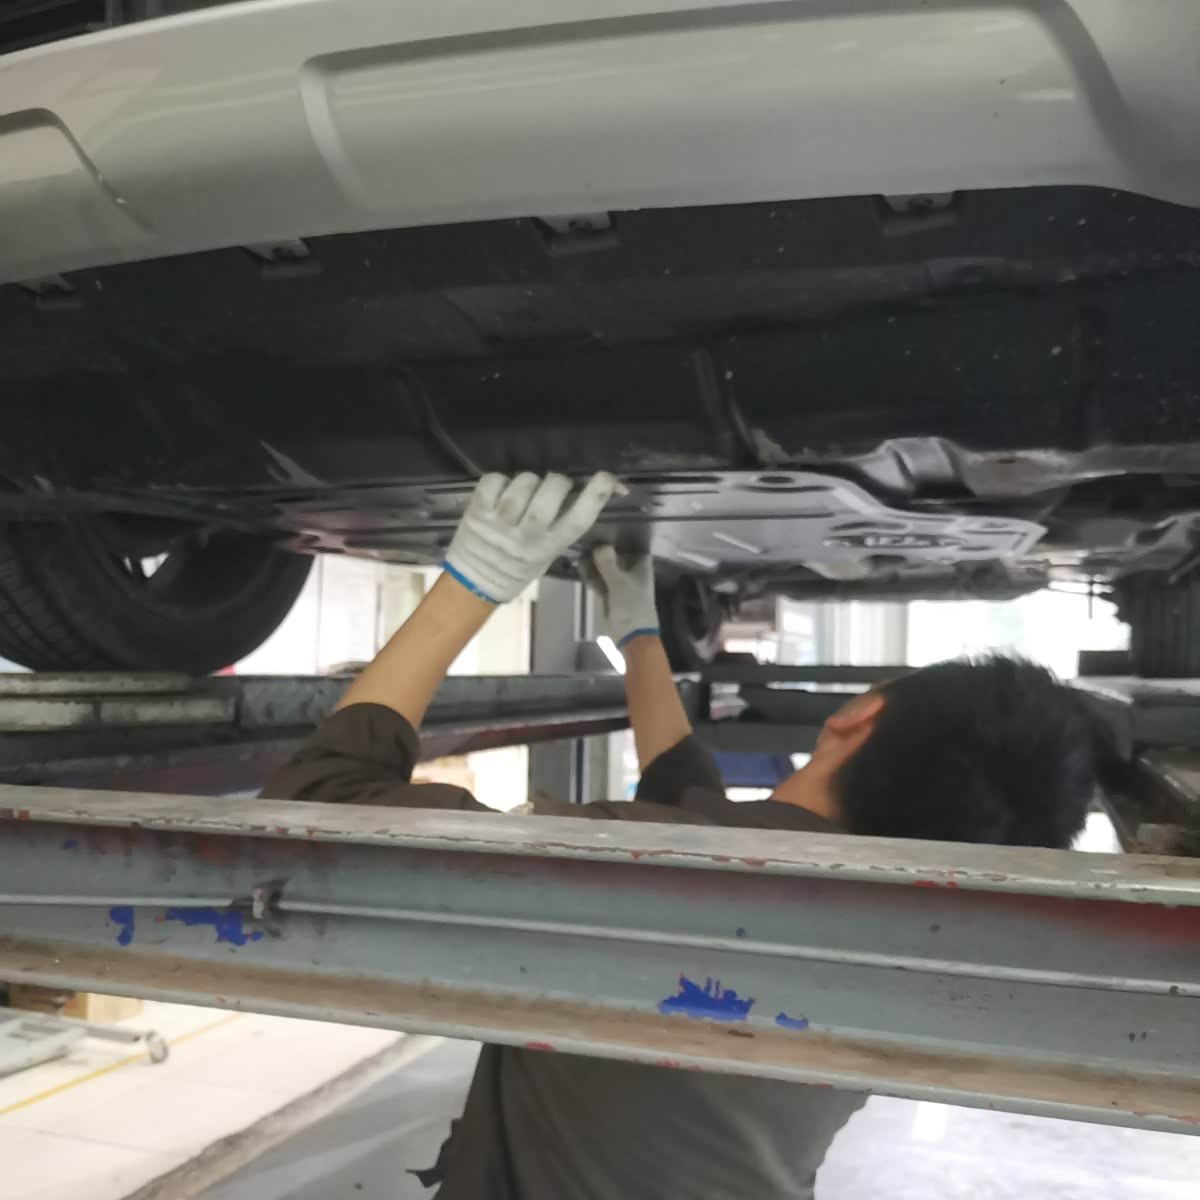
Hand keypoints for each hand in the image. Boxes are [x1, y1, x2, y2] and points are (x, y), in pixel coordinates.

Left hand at [443, 472, 617, 603]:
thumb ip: (565, 524)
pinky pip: (494, 480)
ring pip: (523, 482)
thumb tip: (596, 490)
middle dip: (558, 481)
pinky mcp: (477, 513)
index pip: (578, 519)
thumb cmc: (519, 566)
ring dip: (528, 480)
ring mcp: (499, 524)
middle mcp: (526, 537)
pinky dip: (500, 479)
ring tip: (525, 490)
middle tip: (554, 486)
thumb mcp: (549, 552)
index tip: (607, 478)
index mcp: (549, 548)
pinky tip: (501, 490)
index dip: (596, 495)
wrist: (475, 583)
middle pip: (551, 493)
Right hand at [588, 546, 660, 647]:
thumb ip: (609, 564)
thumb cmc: (632, 608)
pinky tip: (580, 566)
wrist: (631, 637)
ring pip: (606, 570)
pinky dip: (591, 576)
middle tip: (589, 537)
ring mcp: (619, 586)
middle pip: (618, 558)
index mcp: (642, 570)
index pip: (636, 548)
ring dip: (595, 563)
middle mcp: (631, 575)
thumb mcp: (620, 584)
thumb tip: (600, 546)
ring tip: (581, 550)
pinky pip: (599, 582)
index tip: (610, 529)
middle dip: (605, 550)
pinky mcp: (608, 597)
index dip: (625, 539)